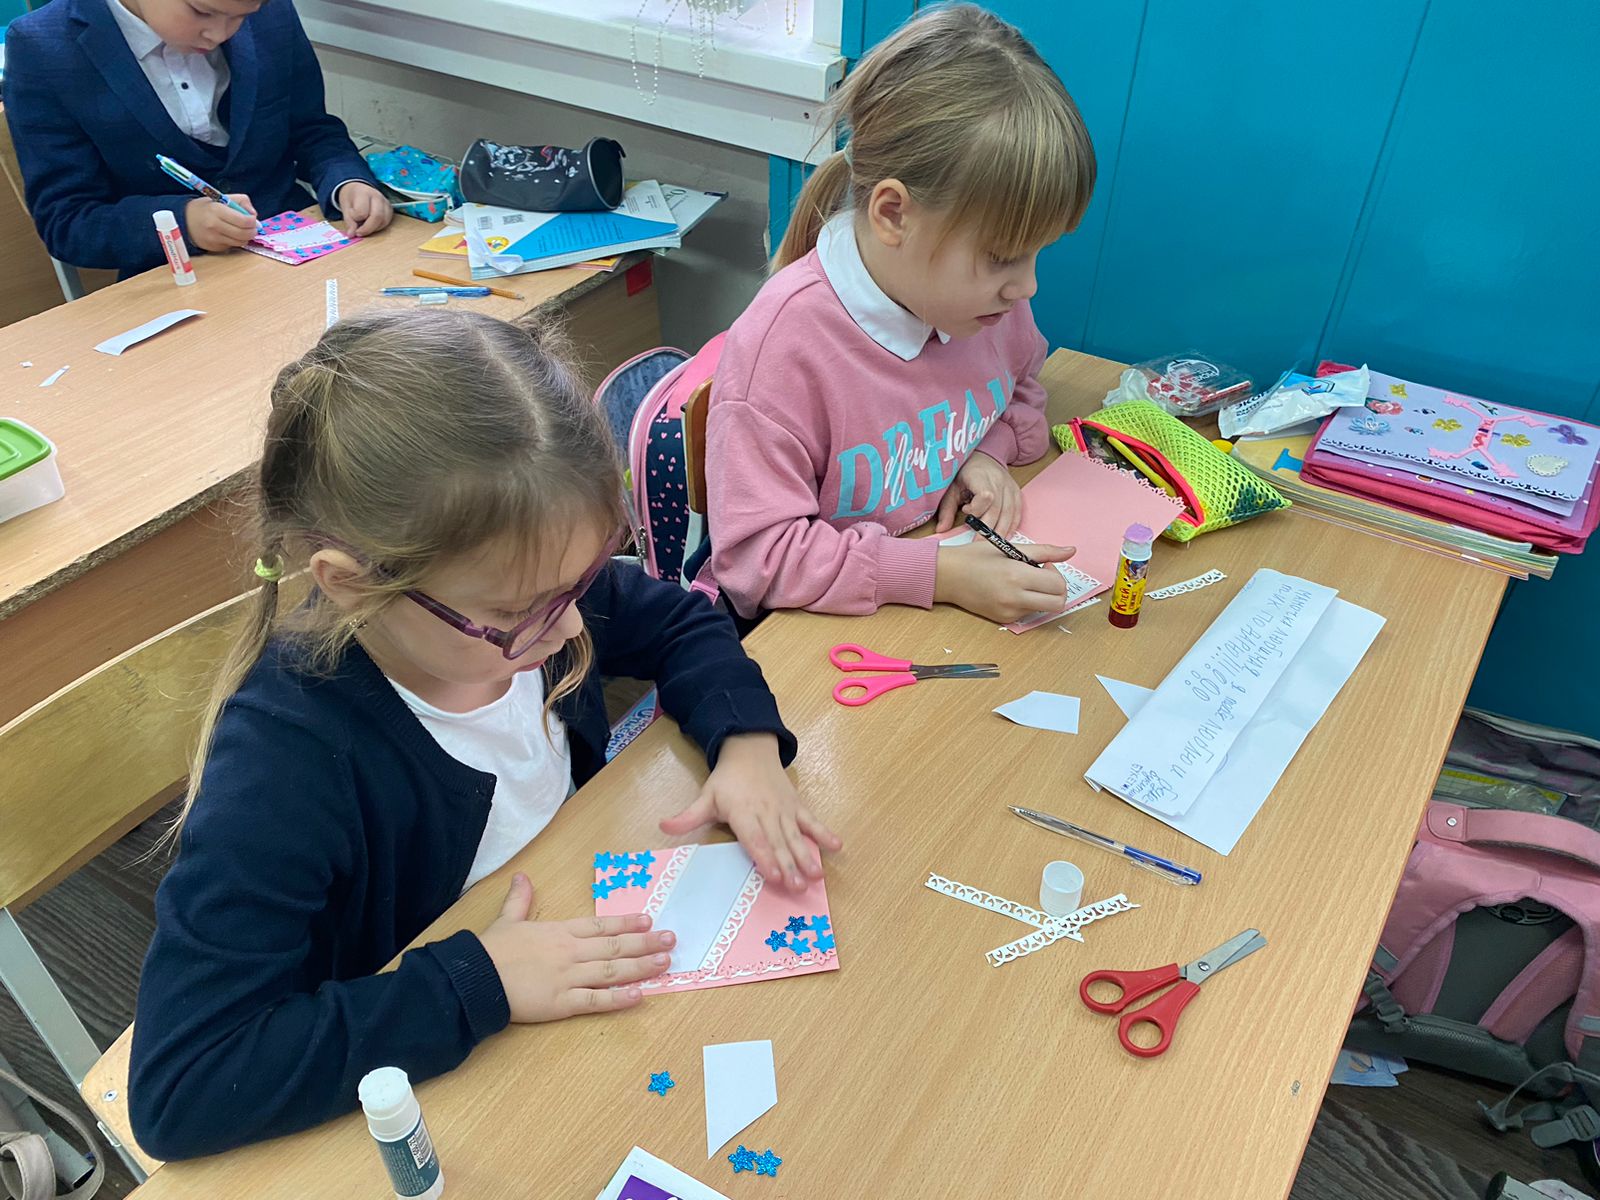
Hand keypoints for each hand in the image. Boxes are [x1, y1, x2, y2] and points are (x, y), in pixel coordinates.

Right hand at [184, 194, 256, 251]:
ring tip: (241, 230)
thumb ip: (240, 201)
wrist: (184, 220)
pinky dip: (235, 241)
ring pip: (240, 242)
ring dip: (245, 237)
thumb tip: (253, 214)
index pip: (244, 221)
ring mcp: (214, 239)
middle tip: (252, 226)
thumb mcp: (221, 197)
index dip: (253, 221)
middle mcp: (215, 226)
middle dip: (252, 230)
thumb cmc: (205, 208)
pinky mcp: (214, 247)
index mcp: (217, 211)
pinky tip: (230, 234)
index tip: (252, 219)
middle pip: (244, 234)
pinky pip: (232, 246)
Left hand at [335, 182, 392, 236]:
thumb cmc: (351, 197)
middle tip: (359, 232)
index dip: (355, 219)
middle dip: (367, 229)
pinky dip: (378, 227)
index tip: (351, 218)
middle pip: (377, 217)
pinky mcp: (390, 209)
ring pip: (384, 221)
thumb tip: (351, 235)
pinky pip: (387, 222)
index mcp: (363, 193)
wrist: (358, 188)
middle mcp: (377, 196)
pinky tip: (371, 224)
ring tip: (364, 226)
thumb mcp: (345, 207)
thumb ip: (349, 221)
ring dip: (373, 228)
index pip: (362, 212)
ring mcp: (386, 202)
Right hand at [479, 873, 672, 1021]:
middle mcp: (570, 952)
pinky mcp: (562, 1003)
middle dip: (645, 943)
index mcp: (559, 932)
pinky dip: (619, 999)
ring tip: (664, 963)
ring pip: (612, 971)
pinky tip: (640, 995)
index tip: (648, 920)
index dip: (625, 923)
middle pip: (614, 946)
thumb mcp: (506, 920)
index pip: (600, 925)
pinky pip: (596, 1001)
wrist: (474, 978)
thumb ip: (519, 900)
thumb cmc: (490, 950)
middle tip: (671, 940)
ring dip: (641, 966)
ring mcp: (568, 977)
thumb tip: (522, 876)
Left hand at [659, 733, 840, 891]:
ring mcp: (785, 810)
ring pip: (796, 836)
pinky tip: (837, 847)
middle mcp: (767, 813)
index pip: (755, 838)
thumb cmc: (728, 779)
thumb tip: (663, 827)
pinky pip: (812, 821)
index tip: (774, 875)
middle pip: (778, 842)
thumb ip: (688, 817)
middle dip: (788, 865)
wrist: (750, 749)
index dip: (765, 857)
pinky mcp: (797, 806)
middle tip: (797, 887)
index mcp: (744, 813)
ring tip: (816, 876)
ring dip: (807, 856)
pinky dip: (824, 833)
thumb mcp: (706, 796)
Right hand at [934, 538, 1076, 623]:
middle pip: (1058, 603)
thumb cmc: (976, 557)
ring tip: (1022, 581)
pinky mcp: (1003, 620)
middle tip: (1043, 577)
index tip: (1044, 565)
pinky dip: (1026, 602)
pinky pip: (1027, 613)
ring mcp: (1009, 612)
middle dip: (1057, 590)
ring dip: (1041, 596)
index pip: (1058, 584)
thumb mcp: (1009, 547)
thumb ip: (1044, 551)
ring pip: (1043, 609)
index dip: (1057, 574)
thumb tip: (1071, 550)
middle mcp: (1014, 598)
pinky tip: (1010, 590)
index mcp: (1017, 576)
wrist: (947, 576)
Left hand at [935, 451, 1022, 536]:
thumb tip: (941, 529)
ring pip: (1009, 512)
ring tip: (992, 543)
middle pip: (998, 508)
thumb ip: (947, 509)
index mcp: (980, 476)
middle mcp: (998, 480)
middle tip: (978, 542)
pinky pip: (1017, 511)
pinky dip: (1012, 525)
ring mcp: (1009, 487)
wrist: (984, 458)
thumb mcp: (952, 487)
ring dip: (1001, 530)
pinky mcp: (1016, 493)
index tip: (966, 511)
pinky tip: (1005, 536)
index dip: (977, 509)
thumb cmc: (966, 473)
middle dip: (988, 528)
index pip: (986, 496)